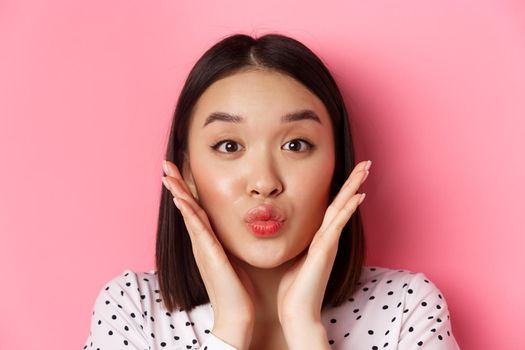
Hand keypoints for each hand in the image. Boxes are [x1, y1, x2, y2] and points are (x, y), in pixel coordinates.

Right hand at [162, 160, 255, 349]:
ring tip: (168, 173)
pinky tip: (180, 199)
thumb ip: (229, 244)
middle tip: (166, 164)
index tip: (180, 171)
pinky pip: (197, 230)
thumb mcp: (233, 260)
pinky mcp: (210, 255)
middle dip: (176, 185)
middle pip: (186, 207)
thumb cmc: (237, 290)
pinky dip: (188, 213)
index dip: (187, 190)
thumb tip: (236, 230)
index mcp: (207, 242)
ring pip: (188, 214)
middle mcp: (201, 243)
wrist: (236, 315)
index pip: (195, 210)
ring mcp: (203, 248)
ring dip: (178, 192)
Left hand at [276, 160, 370, 328]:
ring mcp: (328, 244)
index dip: (342, 190)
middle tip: (366, 162)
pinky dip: (348, 209)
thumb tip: (292, 235)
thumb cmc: (294, 289)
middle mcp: (327, 239)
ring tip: (365, 169)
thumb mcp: (295, 260)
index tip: (351, 173)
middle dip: (354, 182)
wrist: (296, 311)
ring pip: (343, 209)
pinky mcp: (325, 251)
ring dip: (354, 187)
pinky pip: (338, 225)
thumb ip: (300, 246)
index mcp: (320, 239)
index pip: (333, 208)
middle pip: (342, 203)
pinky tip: (358, 195)